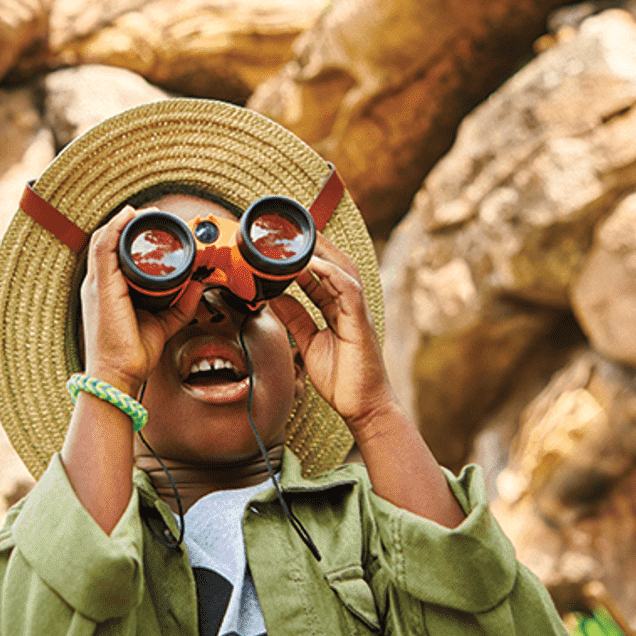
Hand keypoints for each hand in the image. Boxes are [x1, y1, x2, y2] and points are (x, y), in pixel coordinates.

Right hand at [79, 206, 203, 393]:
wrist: (119, 375)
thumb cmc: (132, 354)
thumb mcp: (163, 323)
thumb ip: (181, 305)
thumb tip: (199, 286)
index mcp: (107, 291)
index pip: (112, 252)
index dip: (130, 235)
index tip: (154, 227)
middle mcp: (98, 284)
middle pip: (107, 241)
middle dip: (130, 225)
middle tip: (155, 217)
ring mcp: (97, 284)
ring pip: (103, 238)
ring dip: (124, 221)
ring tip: (147, 214)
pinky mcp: (101, 287)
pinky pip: (103, 247)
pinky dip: (116, 228)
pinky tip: (130, 217)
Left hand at [268, 234, 391, 427]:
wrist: (362, 407)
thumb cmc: (341, 378)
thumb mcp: (308, 342)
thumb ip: (295, 317)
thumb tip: (274, 297)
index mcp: (338, 309)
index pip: (321, 274)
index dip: (304, 256)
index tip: (283, 243)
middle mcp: (350, 305)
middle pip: (335, 263)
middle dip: (315, 243)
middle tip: (291, 227)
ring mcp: (357, 311)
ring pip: (343, 269)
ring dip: (322, 250)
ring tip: (300, 235)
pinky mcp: (360, 322)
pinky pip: (347, 289)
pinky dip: (330, 272)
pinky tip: (312, 262)